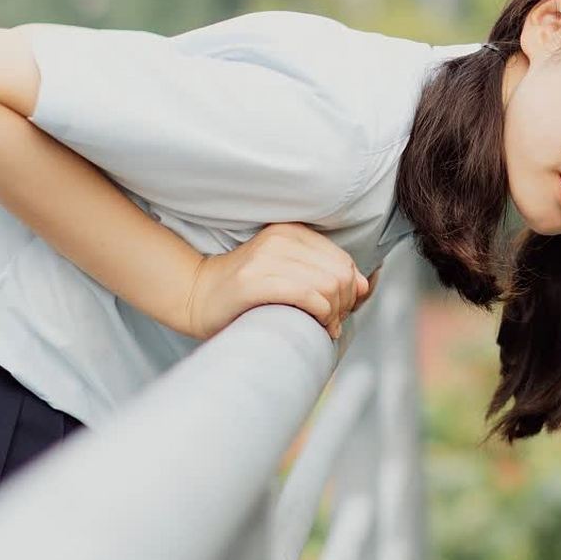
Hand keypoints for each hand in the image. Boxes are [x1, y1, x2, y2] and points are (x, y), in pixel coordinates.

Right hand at [182, 222, 371, 341]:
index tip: (337, 311)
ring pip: (328, 286)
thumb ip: (326, 275)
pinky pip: (307, 295)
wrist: (196, 297)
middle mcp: (281, 239)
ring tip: (323, 326)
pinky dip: (321, 315)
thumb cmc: (249, 294)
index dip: (349, 291)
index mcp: (292, 232)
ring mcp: (265, 258)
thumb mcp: (291, 275)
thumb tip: (364, 285)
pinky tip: (317, 326)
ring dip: (333, 314)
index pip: (344, 261)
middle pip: (340, 274)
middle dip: (344, 305)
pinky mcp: (253, 281)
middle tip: (331, 323)